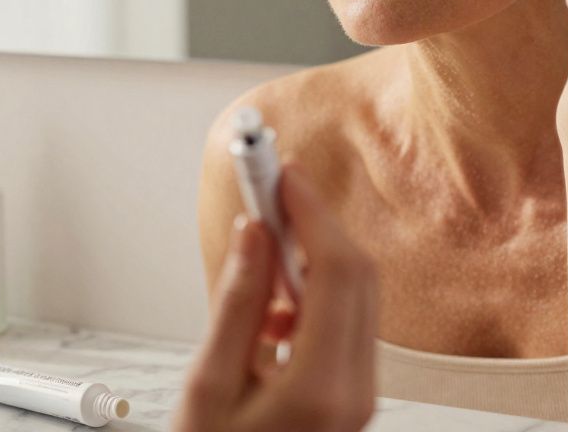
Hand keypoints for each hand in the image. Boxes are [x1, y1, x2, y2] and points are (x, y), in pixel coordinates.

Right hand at [173, 167, 377, 431]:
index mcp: (325, 388)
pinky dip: (311, 298)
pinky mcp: (349, 396)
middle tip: (269, 187)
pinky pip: (343, 326)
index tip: (279, 172)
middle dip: (314, 223)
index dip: (310, 210)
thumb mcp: (208, 388)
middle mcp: (356, 391)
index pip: (337, 271)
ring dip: (310, 260)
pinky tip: (268, 310)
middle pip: (357, 276)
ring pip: (354, 297)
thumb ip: (235, 305)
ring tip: (257, 249)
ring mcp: (359, 397)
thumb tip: (252, 236)